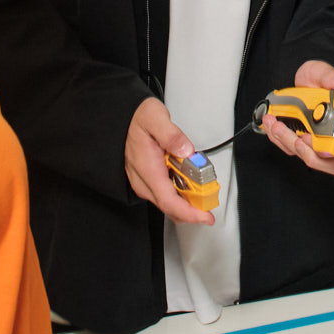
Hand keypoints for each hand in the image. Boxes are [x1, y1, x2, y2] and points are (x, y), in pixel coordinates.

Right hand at [124, 98, 214, 224]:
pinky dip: (180, 196)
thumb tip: (186, 150)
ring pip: (169, 204)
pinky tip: (190, 185)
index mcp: (147, 170)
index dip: (189, 213)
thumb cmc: (138, 119)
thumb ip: (171, 135)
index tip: (206, 216)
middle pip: (171, 207)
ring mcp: (144, 183)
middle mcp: (144, 182)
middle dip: (193, 210)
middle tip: (210, 201)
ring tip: (202, 189)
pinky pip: (166, 196)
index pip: (169, 201)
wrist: (123, 119)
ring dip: (188, 203)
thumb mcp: (155, 117)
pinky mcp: (147, 182)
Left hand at [259, 61, 333, 176]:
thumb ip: (331, 77)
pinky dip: (278, 139)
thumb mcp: (321, 72)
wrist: (303, 82)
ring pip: (304, 156)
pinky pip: (289, 148)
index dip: (327, 149)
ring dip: (286, 141)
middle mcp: (332, 136)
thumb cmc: (317, 79)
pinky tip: (271, 125)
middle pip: (324, 160)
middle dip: (303, 150)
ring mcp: (316, 141)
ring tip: (274, 123)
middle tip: (292, 136)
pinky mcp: (301, 141)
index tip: (309, 138)